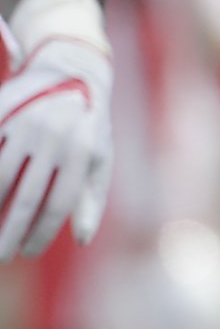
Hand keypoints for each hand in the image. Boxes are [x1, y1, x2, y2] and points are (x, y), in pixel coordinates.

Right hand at [0, 0, 113, 260]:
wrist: (74, 70)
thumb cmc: (90, 125)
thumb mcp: (101, 157)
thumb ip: (92, 197)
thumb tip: (84, 238)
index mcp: (82, 152)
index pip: (58, 204)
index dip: (40, 233)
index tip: (26, 253)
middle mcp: (54, 138)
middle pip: (26, 197)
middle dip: (9, 232)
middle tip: (0, 258)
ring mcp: (26, 124)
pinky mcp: (3, 112)